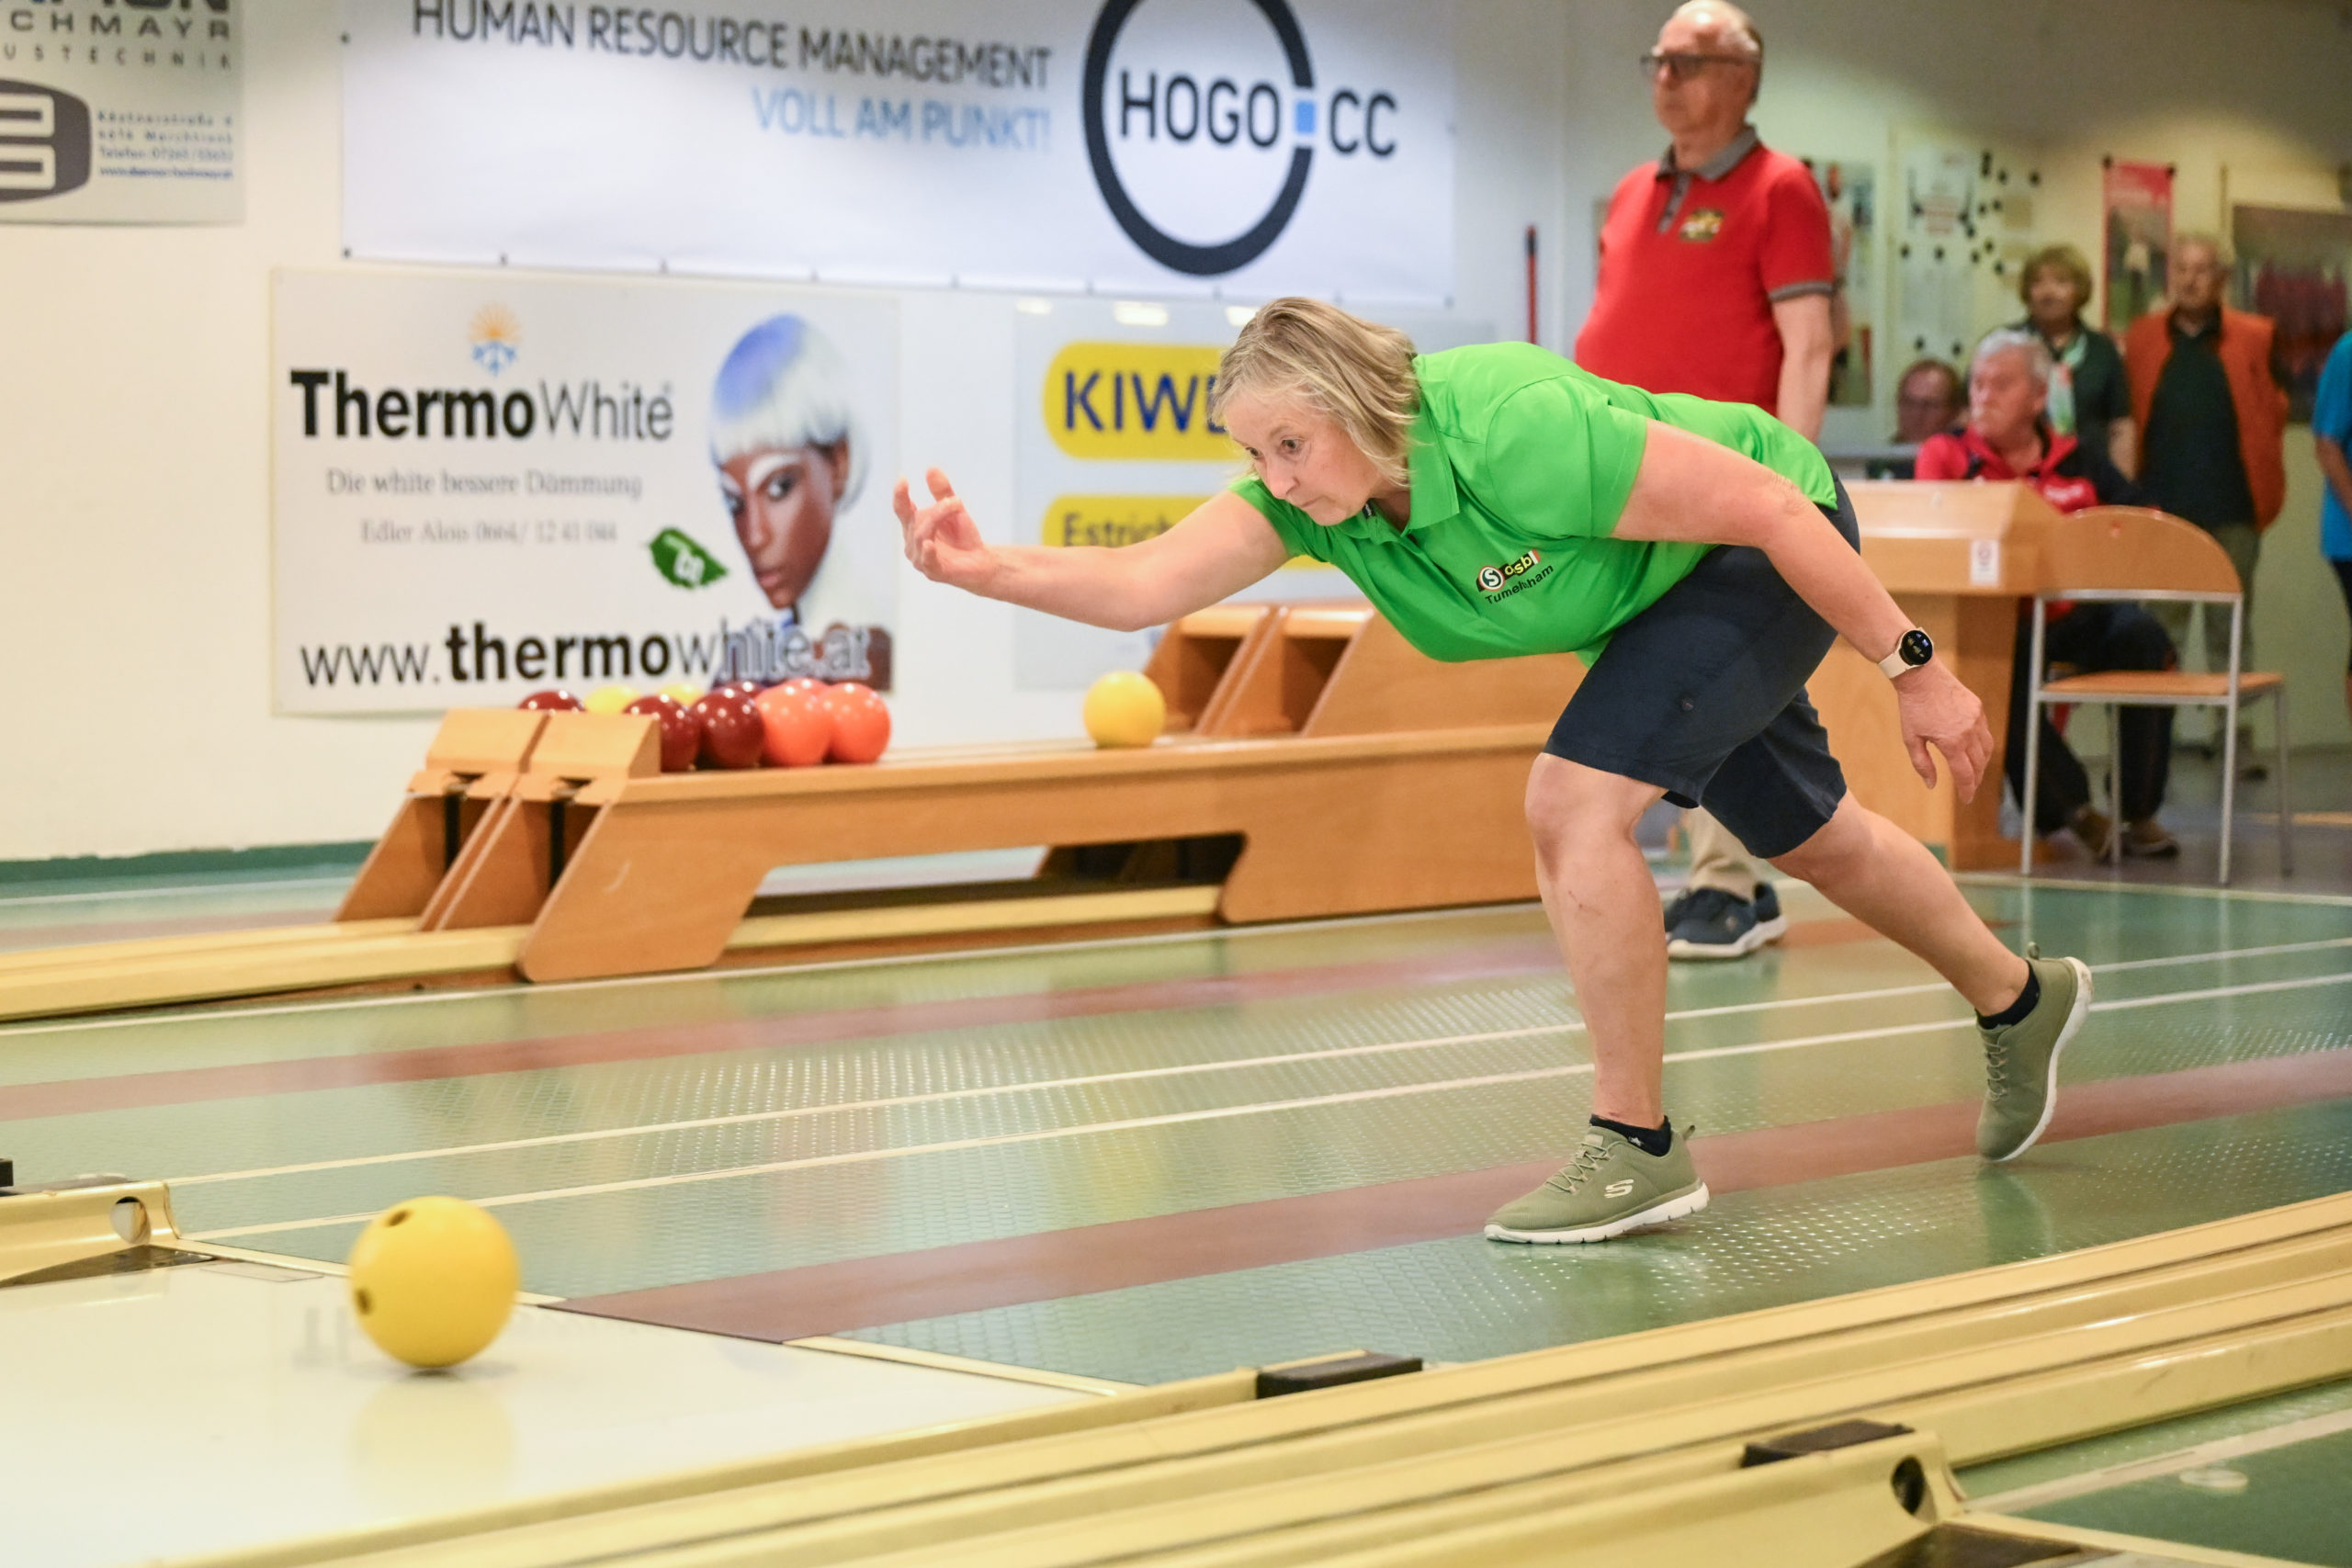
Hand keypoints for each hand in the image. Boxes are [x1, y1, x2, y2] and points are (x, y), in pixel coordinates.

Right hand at [893, 467, 996, 593]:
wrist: (981, 561)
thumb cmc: (963, 536)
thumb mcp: (954, 509)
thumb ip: (942, 491)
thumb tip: (931, 468)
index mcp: (913, 526)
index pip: (901, 509)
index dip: (900, 495)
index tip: (903, 479)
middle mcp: (912, 542)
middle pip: (917, 520)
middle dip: (937, 509)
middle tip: (956, 501)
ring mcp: (920, 558)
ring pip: (923, 535)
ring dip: (939, 519)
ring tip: (957, 508)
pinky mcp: (933, 571)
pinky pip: (927, 560)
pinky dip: (928, 551)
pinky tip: (930, 544)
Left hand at [1895, 660, 1991, 800]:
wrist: (1920, 676)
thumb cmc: (1912, 708)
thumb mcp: (1911, 739)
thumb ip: (1922, 764)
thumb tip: (1932, 785)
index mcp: (1952, 742)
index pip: (1965, 774)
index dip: (1967, 790)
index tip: (1965, 800)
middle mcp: (1969, 732)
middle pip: (1979, 764)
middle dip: (1975, 779)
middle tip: (1969, 788)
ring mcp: (1976, 719)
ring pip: (1987, 749)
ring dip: (1982, 764)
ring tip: (1974, 772)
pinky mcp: (1978, 708)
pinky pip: (1985, 733)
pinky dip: (1983, 746)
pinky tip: (1974, 750)